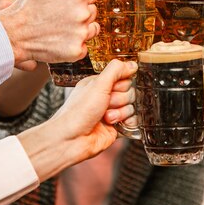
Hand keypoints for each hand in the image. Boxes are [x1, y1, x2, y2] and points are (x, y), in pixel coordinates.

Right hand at [0, 0, 99, 64]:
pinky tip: (60, 39)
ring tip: (59, 26)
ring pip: (92, 28)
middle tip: (59, 14)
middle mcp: (83, 13)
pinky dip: (75, 43)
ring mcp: (81, 33)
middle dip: (79, 11)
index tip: (64, 0)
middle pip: (92, 10)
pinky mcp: (77, 50)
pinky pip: (85, 45)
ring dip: (80, 27)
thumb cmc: (28, 2)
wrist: (14, 32)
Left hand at [18, 60, 137, 181]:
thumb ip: (116, 70)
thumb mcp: (98, 85)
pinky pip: (132, 120)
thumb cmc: (78, 112)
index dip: (121, 82)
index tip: (113, 87)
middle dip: (119, 99)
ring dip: (120, 112)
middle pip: (129, 92)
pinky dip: (128, 122)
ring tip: (106, 117)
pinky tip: (117, 124)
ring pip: (131, 106)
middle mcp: (104, 98)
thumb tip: (131, 64)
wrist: (71, 141)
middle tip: (106, 104)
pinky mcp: (116, 127)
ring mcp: (111, 113)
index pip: (122, 76)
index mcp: (98, 84)